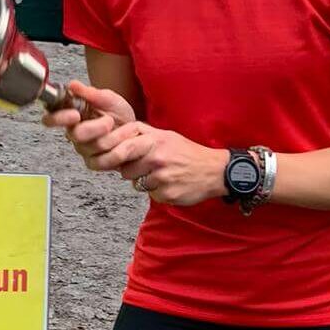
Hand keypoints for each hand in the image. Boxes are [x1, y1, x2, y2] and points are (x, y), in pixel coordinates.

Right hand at [41, 80, 136, 168]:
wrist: (136, 131)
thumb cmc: (118, 114)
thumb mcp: (108, 98)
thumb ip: (90, 93)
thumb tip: (73, 85)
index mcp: (72, 116)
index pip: (51, 119)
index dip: (59, 118)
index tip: (75, 114)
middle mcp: (75, 134)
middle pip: (76, 134)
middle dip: (97, 126)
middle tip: (109, 120)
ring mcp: (85, 150)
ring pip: (94, 147)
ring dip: (117, 135)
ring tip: (127, 128)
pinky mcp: (96, 163)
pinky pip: (104, 161)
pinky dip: (121, 149)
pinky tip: (126, 142)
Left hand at [104, 125, 227, 205]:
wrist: (215, 171)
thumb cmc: (188, 152)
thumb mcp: (167, 135)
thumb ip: (143, 134)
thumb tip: (116, 136)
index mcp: (156, 141)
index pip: (123, 148)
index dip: (114, 155)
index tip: (115, 159)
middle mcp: (157, 158)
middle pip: (126, 170)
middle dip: (130, 171)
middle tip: (144, 168)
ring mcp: (162, 177)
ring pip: (137, 184)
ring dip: (145, 182)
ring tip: (162, 175)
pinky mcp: (167, 194)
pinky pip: (151, 194)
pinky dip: (157, 191)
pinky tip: (170, 184)